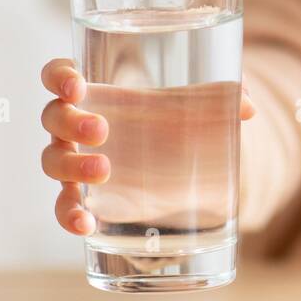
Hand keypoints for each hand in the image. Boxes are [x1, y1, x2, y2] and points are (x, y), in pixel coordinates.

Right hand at [38, 58, 255, 235]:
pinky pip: (63, 207)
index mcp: (95, 93)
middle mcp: (75, 127)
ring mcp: (75, 163)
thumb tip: (248, 105)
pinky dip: (68, 216)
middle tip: (102, 130)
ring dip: (71, 167)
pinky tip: (86, 224)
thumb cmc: (174, 121)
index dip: (58, 77)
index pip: (58, 75)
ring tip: (103, 171)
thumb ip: (222, 98)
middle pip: (53, 118)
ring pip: (52, 161)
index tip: (77, 85)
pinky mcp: (85, 199)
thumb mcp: (197, 105)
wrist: (178, 164)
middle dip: (71, 123)